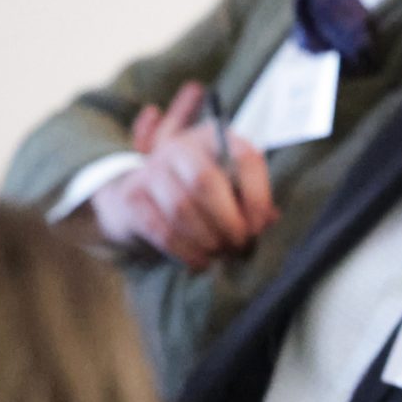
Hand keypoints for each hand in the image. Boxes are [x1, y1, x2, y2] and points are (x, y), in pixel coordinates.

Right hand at [91, 82, 277, 269]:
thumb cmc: (200, 195)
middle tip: (240, 244)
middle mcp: (181, 148)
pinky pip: (162, 229)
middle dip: (228, 220)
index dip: (257, 195)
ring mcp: (151, 170)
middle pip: (205, 181)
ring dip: (207, 238)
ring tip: (221, 253)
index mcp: (215, 139)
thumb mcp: (229, 188)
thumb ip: (251, 200)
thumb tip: (268, 219)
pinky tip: (201, 262)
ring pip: (181, 208)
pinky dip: (186, 251)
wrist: (141, 197)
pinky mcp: (133, 197)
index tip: (261, 225)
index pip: (244, 158)